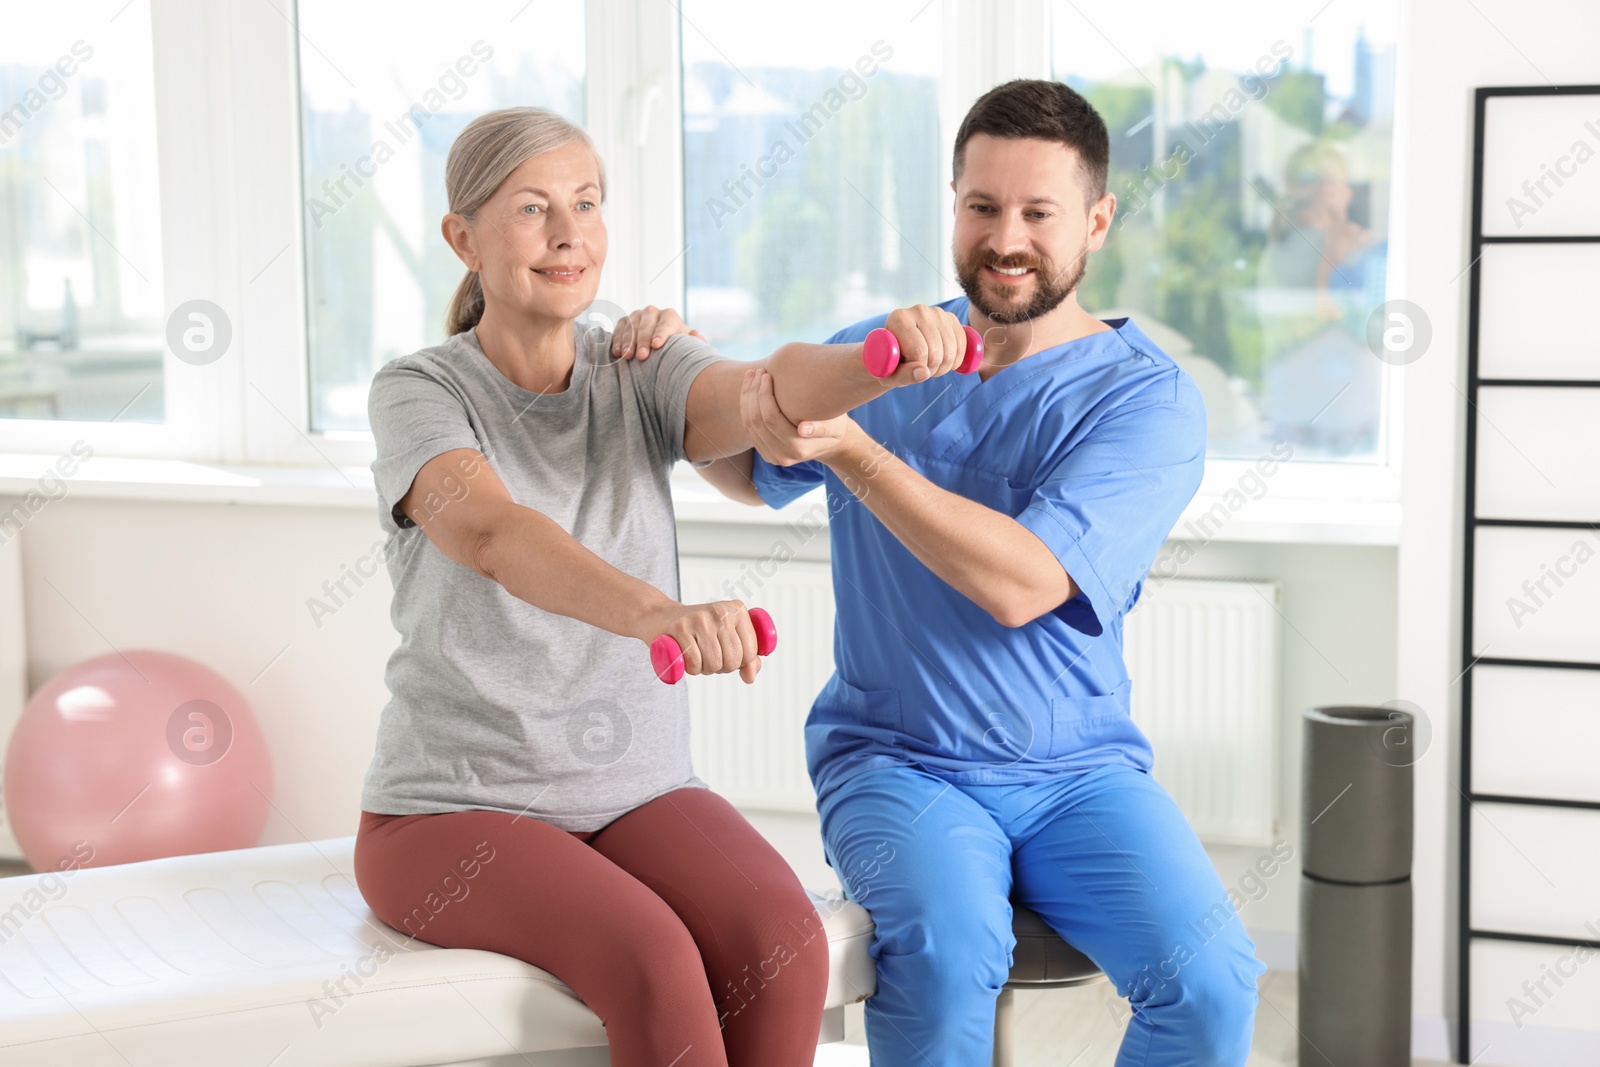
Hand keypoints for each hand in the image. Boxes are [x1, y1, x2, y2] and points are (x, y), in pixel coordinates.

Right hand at [611, 306, 705, 360]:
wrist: (660, 349)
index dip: (661, 334)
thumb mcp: (687, 347)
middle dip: (643, 341)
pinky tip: (617, 352)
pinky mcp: (624, 321)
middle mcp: (652, 312)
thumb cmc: (675, 348)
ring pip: (631, 326)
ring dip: (628, 342)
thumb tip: (694, 333)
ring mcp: (637, 315)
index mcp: (669, 316)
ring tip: (627, 356)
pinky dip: (617, 340)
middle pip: (646, 324)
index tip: (657, 346)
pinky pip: (619, 328)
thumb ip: (695, 342)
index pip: (665, 323)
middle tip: (642, 357)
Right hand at [637, 599, 763, 683]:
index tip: (726, 655)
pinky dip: (692, 669)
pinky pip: (695, 663)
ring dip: (705, 669)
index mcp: (737, 610)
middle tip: (710, 656)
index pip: (751, 651)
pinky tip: (687, 659)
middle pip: (733, 660)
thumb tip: (750, 677)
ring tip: (698, 656)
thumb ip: (747, 658)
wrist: (660, 616)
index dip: (740, 663)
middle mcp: (721, 611)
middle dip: (722, 667)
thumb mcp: (726, 638)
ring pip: (715, 663)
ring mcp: (700, 618)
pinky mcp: (680, 628)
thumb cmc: (697, 631)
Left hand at [742, 368, 853, 464]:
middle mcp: (782, 457)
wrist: (830, 442)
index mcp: (799, 449)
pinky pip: (749, 429)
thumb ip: (822, 427)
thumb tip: (804, 428)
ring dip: (746, 398)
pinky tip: (750, 388)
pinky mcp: (765, 452)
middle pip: (756, 422)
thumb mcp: (835, 425)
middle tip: (757, 371)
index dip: (764, 395)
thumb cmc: (835, 425)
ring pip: (749, 425)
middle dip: (753, 393)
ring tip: (750, 375)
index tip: (766, 374)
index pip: (771, 419)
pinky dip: (746, 406)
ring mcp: (771, 456)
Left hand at [880, 303, 969, 384]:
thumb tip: (923, 372)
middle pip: (936, 352)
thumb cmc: (888, 363)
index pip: (919, 351)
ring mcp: (938, 312)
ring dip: (944, 367)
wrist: (895, 349)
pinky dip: (956, 360)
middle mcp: (919, 310)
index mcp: (898, 318)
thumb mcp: (889, 374)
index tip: (908, 369)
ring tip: (930, 366)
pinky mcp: (951, 318)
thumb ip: (903, 375)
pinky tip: (944, 361)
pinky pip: (963, 344)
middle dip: (932, 370)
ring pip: (951, 350)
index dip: (918, 369)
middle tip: (920, 371)